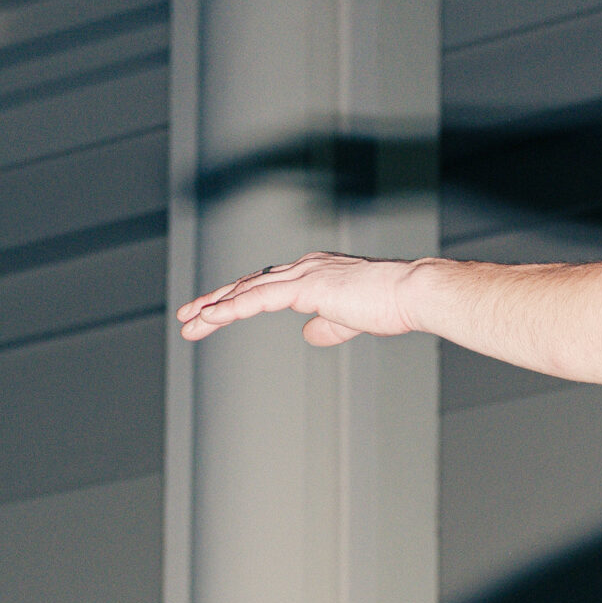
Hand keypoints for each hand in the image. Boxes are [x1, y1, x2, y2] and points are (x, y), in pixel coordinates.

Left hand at [177, 252, 422, 348]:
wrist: (414, 293)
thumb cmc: (394, 304)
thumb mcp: (353, 320)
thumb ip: (329, 326)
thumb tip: (308, 334)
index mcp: (314, 273)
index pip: (266, 286)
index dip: (237, 300)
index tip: (214, 313)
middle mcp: (303, 268)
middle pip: (248, 285)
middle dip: (214, 302)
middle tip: (187, 316)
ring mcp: (303, 275)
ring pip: (246, 291)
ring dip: (213, 307)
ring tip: (188, 321)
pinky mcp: (305, 287)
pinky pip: (258, 299)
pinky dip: (231, 308)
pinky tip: (211, 318)